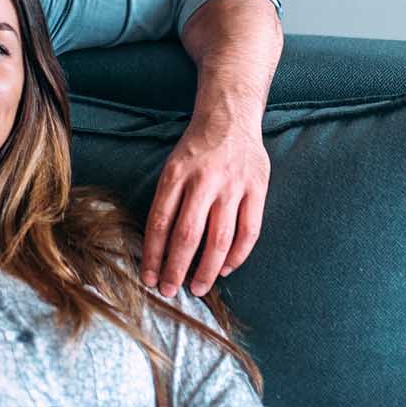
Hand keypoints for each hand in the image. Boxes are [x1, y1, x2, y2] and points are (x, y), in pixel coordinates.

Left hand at [142, 104, 268, 297]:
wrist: (230, 116)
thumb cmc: (196, 149)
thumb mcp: (172, 165)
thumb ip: (168, 201)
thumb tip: (160, 248)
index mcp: (176, 174)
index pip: (160, 222)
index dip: (153, 255)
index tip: (148, 277)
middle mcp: (204, 180)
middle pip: (187, 235)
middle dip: (176, 269)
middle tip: (170, 290)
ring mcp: (233, 185)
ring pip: (219, 239)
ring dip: (207, 270)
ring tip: (198, 288)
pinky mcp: (257, 188)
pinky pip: (249, 231)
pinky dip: (237, 256)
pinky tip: (225, 268)